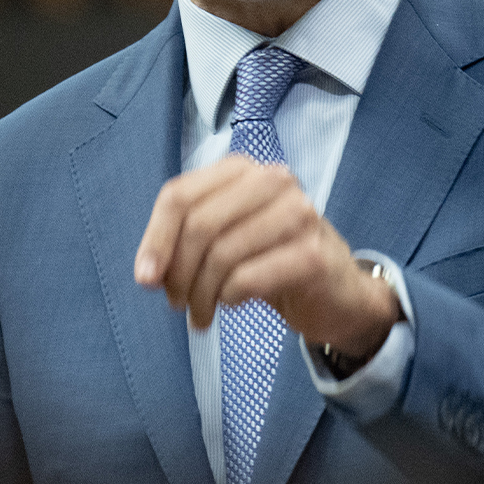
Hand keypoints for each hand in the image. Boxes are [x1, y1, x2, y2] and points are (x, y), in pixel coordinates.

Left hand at [133, 155, 399, 358]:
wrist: (338, 293)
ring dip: (201, 294)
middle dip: (178, 273)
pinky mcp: (311, 254)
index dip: (155, 239)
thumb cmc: (271, 259)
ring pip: (220, 255)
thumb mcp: (224, 238)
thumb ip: (184, 241)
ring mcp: (297, 214)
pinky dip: (229, 298)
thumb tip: (148, 272)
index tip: (145, 279)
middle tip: (176, 303)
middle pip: (197, 226)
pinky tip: (232, 303)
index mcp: (242, 170)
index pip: (179, 196)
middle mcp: (272, 181)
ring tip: (200, 313)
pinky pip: (246, 279)